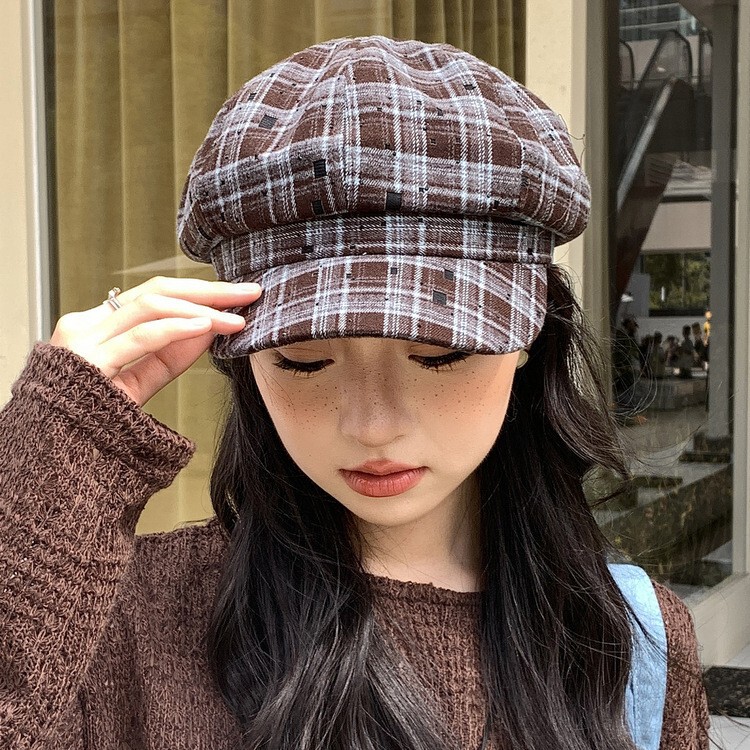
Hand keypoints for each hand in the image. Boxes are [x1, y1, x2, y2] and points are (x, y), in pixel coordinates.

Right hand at [49, 276, 261, 406]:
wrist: (55, 462)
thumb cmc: (93, 421)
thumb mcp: (138, 383)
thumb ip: (168, 355)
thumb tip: (209, 327)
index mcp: (96, 326)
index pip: (154, 296)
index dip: (199, 292)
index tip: (237, 297)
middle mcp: (85, 325)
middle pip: (156, 292)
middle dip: (207, 290)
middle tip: (248, 292)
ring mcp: (82, 341)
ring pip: (150, 307)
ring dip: (201, 309)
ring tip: (236, 316)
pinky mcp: (87, 363)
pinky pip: (141, 337)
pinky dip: (177, 329)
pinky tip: (207, 327)